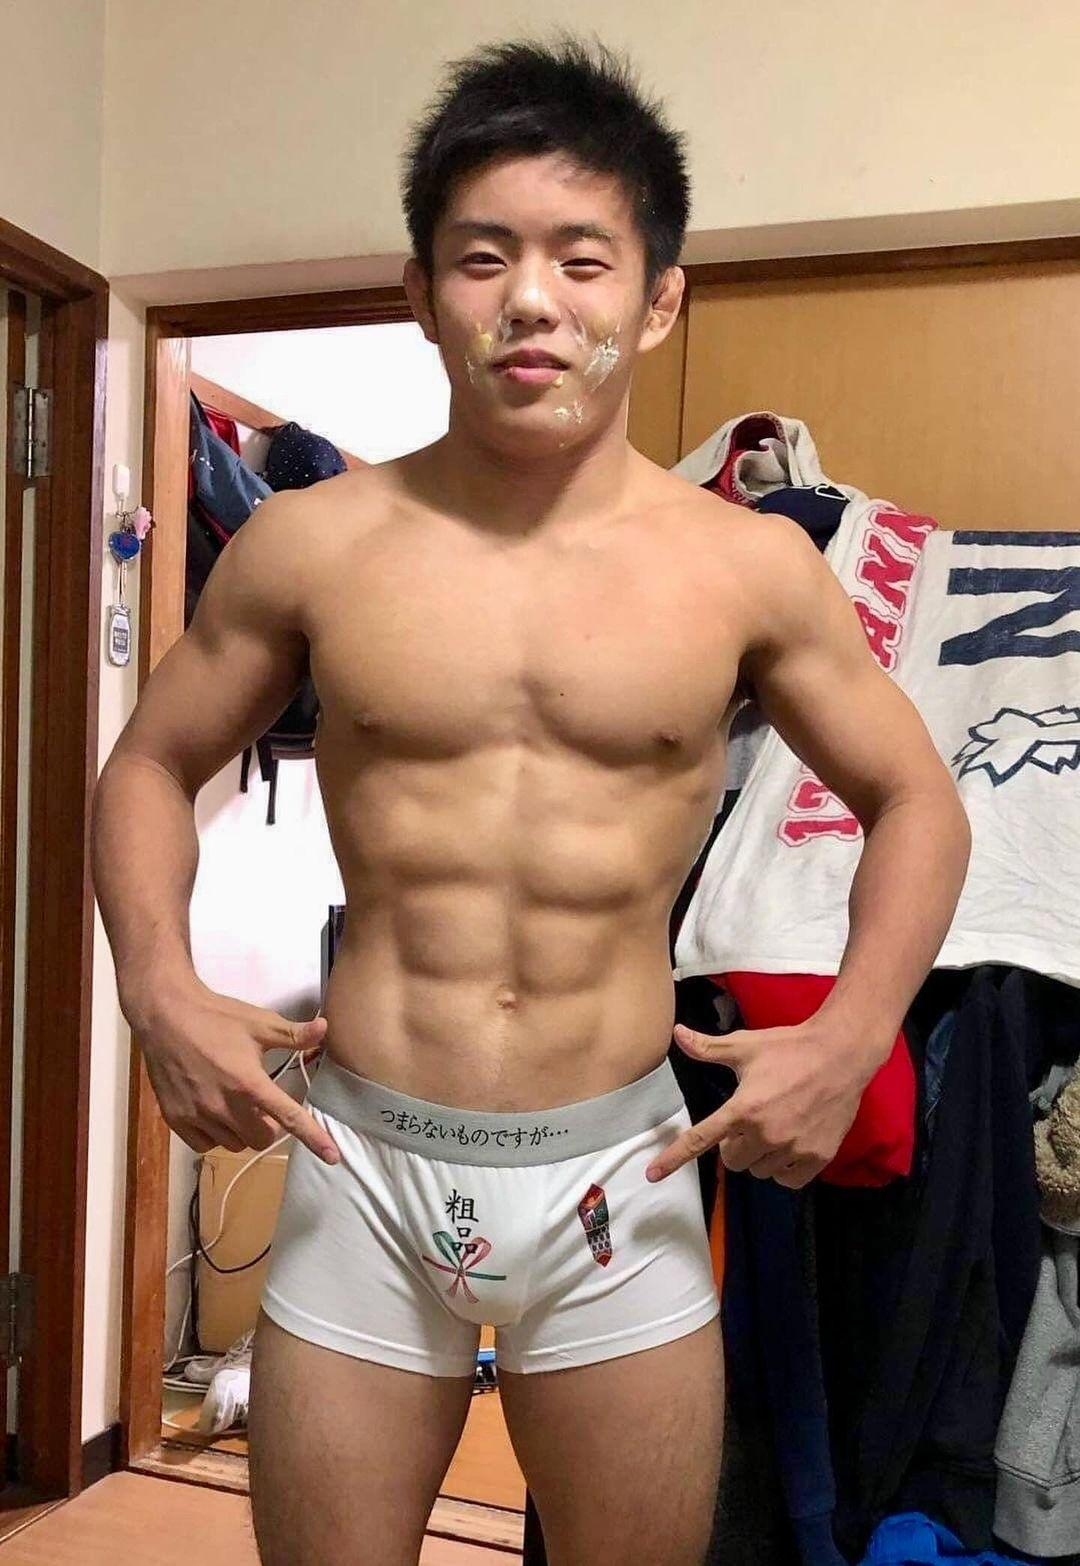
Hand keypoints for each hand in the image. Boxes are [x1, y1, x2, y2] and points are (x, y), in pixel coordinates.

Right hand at [132, 976, 339, 1164]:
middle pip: (261, 1140)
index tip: (333, 1157)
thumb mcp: (259, 1023)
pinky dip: (215, 1136)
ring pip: (233, 1144)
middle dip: (270, 1128)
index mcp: (249, 1083)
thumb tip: (324, 1029)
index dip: (314, 1139)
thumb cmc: (216, 1017)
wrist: (165, 1015)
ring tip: (237, 1106)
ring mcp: (197, 1116)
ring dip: (242, 1132)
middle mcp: (224, 1106)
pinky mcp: (175, 1119)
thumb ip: (293, 1034)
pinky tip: (215, 1113)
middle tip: (265, 1107)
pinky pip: (204, 1145)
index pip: (289, 1118)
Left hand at [645, 1018, 874, 1189]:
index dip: (674, 1158)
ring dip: (761, 1157)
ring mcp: (793, 1148)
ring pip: (760, 1171)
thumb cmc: (790, 1048)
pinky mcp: (817, 1157)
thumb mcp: (746, 1046)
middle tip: (748, 1122)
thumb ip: (709, 1047)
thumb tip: (678, 1033)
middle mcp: (765, 1133)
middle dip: (734, 1145)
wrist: (841, 1054)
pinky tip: (790, 1145)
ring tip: (774, 1128)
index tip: (652, 1174)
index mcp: (743, 1108)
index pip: (700, 1139)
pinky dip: (784, 1169)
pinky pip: (788, 1181)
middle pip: (732, 1161)